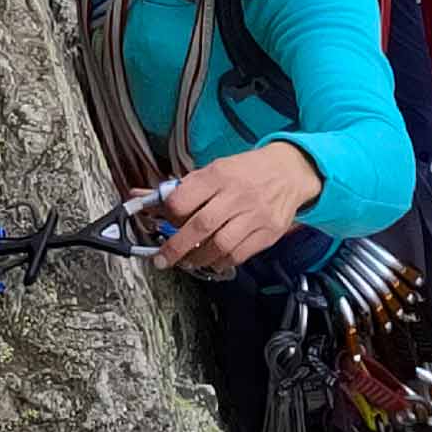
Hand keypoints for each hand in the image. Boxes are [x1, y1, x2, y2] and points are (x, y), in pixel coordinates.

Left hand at [152, 145, 323, 274]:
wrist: (290, 172)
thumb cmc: (247, 171)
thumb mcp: (215, 169)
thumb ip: (183, 187)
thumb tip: (142, 196)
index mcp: (219, 175)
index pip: (184, 198)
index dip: (169, 215)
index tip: (163, 222)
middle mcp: (237, 195)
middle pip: (200, 226)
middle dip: (176, 247)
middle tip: (163, 259)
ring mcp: (255, 215)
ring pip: (220, 245)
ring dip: (198, 259)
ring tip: (188, 260)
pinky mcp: (267, 233)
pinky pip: (239, 255)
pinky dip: (221, 261)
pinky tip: (213, 259)